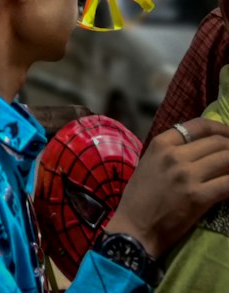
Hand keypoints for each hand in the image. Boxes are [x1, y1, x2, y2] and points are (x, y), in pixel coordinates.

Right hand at [106, 118, 228, 257]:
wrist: (135, 228)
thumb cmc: (140, 198)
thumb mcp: (150, 163)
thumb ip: (172, 151)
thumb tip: (200, 148)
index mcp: (161, 143)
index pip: (198, 126)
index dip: (220, 129)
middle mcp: (175, 155)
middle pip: (217, 143)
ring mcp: (187, 175)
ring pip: (226, 160)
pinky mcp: (198, 197)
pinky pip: (228, 184)